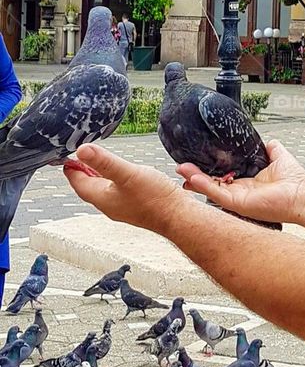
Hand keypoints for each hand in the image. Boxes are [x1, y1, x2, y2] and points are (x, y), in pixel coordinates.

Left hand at [64, 144, 184, 234]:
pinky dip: (112, 179)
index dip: (71, 167)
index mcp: (101, 198)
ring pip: (102, 188)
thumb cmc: (154, 198)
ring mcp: (121, 206)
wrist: (177, 217)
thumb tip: (81, 149)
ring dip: (97, 174)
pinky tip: (122, 173)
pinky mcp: (134, 205)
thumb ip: (104, 161)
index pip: (77, 181)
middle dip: (82, 170)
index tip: (65, 155)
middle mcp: (108, 204)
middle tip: (78, 154)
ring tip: (96, 160)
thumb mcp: (127, 173)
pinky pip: (116, 190)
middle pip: (88, 186)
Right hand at [177, 141, 304, 226]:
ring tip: (181, 169)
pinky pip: (216, 193)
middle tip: (181, 167)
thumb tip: (268, 140)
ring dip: (195, 179)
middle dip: (195, 176)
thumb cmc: (294, 181)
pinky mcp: (237, 203)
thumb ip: (270, 148)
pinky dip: (203, 185)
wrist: (301, 194)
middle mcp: (240, 192)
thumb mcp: (278, 157)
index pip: (223, 177)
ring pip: (210, 189)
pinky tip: (192, 177)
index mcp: (247, 183)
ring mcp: (237, 199)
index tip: (197, 161)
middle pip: (212, 184)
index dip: (210, 170)